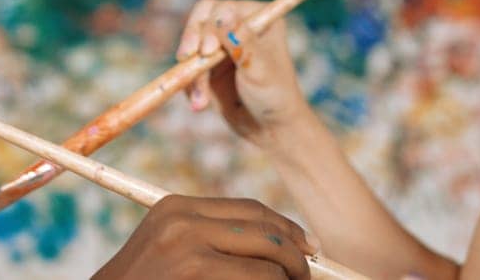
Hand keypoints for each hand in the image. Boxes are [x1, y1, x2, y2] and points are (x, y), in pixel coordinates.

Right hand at [93, 194, 318, 279]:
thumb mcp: (169, 251)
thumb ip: (211, 240)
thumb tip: (278, 246)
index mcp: (178, 207)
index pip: (250, 210)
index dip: (286, 229)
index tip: (308, 247)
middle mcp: (184, 219)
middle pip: (265, 230)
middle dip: (298, 256)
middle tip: (309, 275)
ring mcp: (188, 245)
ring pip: (268, 260)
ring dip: (288, 279)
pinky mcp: (194, 270)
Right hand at [177, 0, 310, 143]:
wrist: (270, 130)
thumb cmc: (274, 97)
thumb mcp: (259, 69)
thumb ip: (241, 42)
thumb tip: (223, 14)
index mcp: (259, 18)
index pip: (220, 8)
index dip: (208, 26)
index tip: (207, 52)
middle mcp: (239, 28)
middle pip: (200, 21)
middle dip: (192, 44)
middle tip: (188, 60)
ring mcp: (222, 47)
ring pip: (191, 48)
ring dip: (191, 74)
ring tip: (200, 101)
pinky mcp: (209, 67)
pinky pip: (188, 69)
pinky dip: (190, 86)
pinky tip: (200, 104)